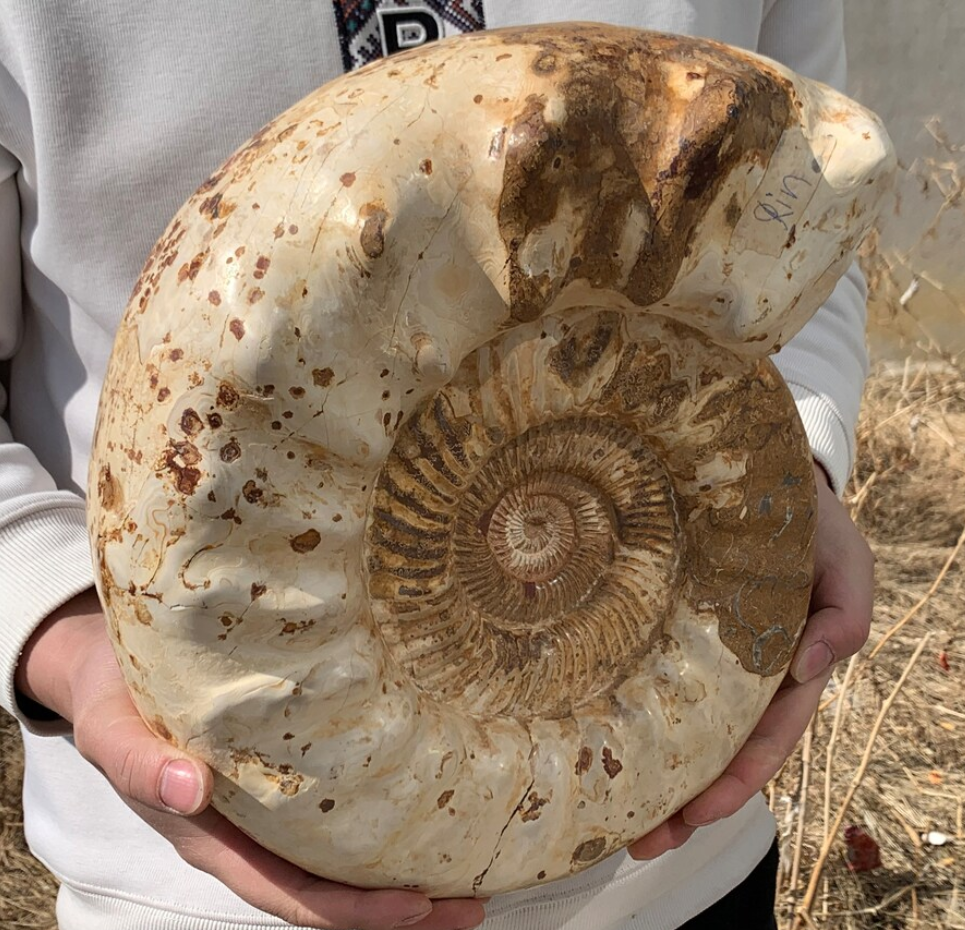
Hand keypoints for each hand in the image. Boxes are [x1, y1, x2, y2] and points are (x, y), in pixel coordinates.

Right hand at [16, 590, 485, 929]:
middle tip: (473, 900)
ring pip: (342, 853)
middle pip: (331, 888)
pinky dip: (386, 813)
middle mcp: (251, 830)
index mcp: (213, 836)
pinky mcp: (287, 764)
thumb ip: (141, 764)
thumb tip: (188, 791)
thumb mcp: (113, 730)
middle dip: (400, 906)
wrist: (110, 663)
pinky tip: (429, 795)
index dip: (352, 909)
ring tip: (470, 862)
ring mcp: (270, 803)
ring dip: (402, 868)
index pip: (290, 893)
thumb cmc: (113, 697)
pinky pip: (339, 803)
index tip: (416, 904)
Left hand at [628, 464, 873, 858]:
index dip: (738, 780)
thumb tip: (810, 667)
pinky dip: (635, 710)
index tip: (700, 815)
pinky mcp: (673, 627)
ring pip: (685, 725)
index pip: (766, 738)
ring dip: (657, 773)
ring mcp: (707, 654)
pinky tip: (601, 735)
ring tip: (614, 816)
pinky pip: (656, 675)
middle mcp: (746, 673)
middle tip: (642, 839)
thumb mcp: (848, 566)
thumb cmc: (814, 526)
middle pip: (718, 749)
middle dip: (687, 801)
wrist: (769, 481)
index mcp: (790, 668)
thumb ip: (847, 616)